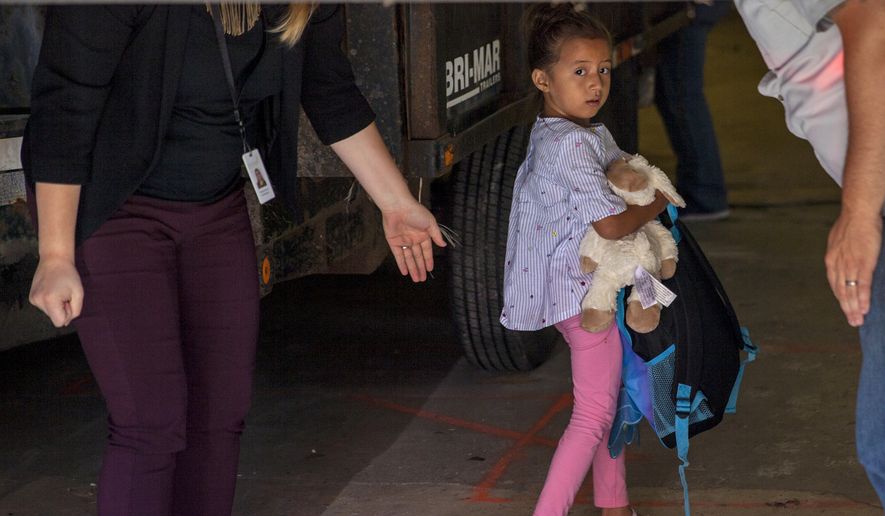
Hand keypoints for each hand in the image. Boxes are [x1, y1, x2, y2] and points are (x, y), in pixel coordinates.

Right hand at [29, 256, 83, 326]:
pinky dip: (50, 301)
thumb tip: (65, 322)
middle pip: (54, 317)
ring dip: (56, 305)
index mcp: (50, 301)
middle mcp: (38, 301)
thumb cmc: (69, 276)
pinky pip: (44, 306)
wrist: (54, 260)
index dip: (67, 314)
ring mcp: (33, 299)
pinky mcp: (31, 297)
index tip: (68, 301)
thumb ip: (75, 311)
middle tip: (64, 294)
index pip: (59, 322)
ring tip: (58, 291)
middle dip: (62, 309)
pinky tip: (52, 290)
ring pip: (49, 312)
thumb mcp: (79, 294)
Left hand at [381, 200, 446, 281]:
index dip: (428, 260)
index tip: (430, 270)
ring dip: (412, 268)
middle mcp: (414, 239)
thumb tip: (443, 245)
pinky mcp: (393, 242)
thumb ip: (436, 235)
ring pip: (409, 258)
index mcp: (423, 234)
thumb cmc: (416, 212)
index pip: (427, 251)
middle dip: (420, 268)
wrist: (398, 207)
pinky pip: (398, 255)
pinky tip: (405, 272)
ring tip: (416, 279)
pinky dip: (401, 264)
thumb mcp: (430, 223)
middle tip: (422, 279)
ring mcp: (403, 241)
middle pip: (418, 257)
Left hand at [825, 212, 880, 326]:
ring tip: (858, 321)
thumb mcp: (839, 241)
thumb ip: (839, 253)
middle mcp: (837, 265)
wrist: (858, 212)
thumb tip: (843, 259)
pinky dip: (863, 298)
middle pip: (841, 292)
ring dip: (854, 308)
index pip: (835, 284)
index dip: (841, 298)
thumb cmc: (851, 224)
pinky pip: (862, 285)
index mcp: (831, 260)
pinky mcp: (863, 263)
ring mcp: (850, 265)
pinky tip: (865, 309)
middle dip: (847, 308)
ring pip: (850, 291)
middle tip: (853, 322)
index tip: (846, 308)